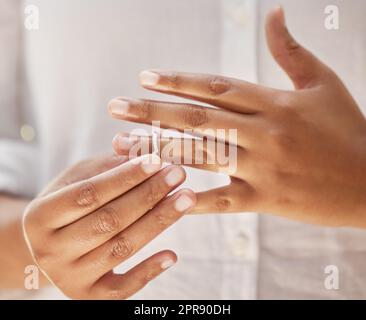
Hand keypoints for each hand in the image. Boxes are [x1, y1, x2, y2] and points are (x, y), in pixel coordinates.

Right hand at [23, 154, 195, 298]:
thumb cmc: (67, 206)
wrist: (50, 248)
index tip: (157, 160)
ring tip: (186, 198)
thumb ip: (105, 166)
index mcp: (39, 217)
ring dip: (158, 221)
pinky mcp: (88, 297)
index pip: (89, 193)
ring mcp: (68, 278)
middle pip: (109, 220)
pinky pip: (122, 288)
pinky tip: (172, 255)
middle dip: (149, 194)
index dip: (125, 177)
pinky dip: (149, 271)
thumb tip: (143, 151)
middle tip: (179, 174)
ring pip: (121, 248)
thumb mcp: (75, 180)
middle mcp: (49, 251)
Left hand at [108, 7, 365, 227]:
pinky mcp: (266, 199)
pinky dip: (193, 198)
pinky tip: (163, 194)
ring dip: (160, 150)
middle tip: (116, 107)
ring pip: (202, 156)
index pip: (216, 87)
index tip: (145, 76)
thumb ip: (291, 50)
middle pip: (198, 119)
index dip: (178, 80)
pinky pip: (223, 199)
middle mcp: (263, 133)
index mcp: (274, 103)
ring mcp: (263, 167)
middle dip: (152, 112)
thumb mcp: (322, 83)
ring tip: (123, 145)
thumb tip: (275, 12)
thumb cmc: (347, 129)